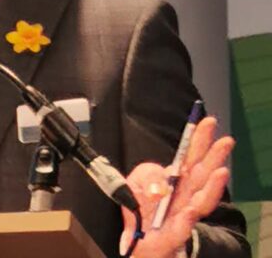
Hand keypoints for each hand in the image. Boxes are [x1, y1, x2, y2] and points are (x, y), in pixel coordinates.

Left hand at [119, 116, 233, 256]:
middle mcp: (185, 195)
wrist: (136, 238)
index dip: (199, 140)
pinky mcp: (174, 233)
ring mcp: (183, 214)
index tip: (207, 122)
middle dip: (214, 158)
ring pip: (201, 201)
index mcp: (177, 180)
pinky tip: (190, 210)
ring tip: (221, 171)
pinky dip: (187, 219)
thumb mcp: (136, 180)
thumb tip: (159, 185)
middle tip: (225, 141)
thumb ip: (148, 175)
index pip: (191, 156)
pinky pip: (182, 227)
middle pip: (202, 175)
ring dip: (212, 187)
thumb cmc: (142, 207)